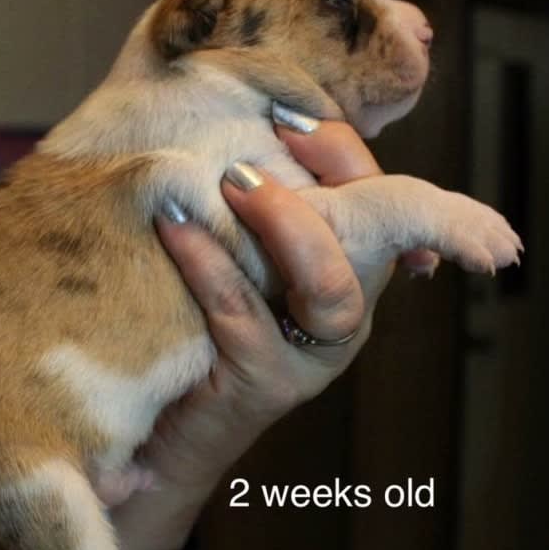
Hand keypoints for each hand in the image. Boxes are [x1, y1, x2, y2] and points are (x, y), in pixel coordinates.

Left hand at [112, 120, 395, 549]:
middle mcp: (345, 308)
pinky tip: (173, 226)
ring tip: (230, 184)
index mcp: (347, 267)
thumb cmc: (195, 330)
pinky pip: (246, 316)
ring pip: (332, 285)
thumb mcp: (231, 257)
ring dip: (286, 225)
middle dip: (341, 175)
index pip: (375, 190)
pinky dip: (211, 266)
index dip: (339, 145)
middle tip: (267, 144)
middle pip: (385, 228)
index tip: (281, 116)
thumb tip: (231, 130)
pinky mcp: (268, 385)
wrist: (163, 433)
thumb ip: (245, 207)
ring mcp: (314, 355)